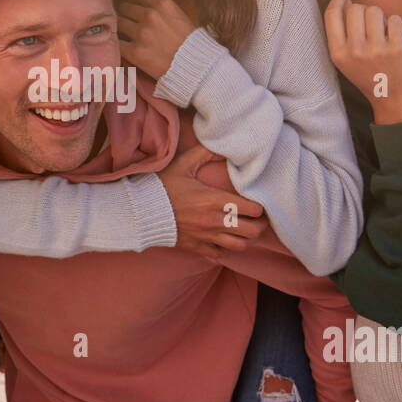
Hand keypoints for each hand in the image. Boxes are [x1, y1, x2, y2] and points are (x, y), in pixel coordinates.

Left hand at [118, 0, 196, 80]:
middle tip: (126, 23)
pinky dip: (119, 45)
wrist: (197, 68)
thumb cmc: (191, 44)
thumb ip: (161, 9)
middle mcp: (151, 15)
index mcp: (163, 3)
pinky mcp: (135, 52)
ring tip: (125, 35)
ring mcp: (142, 33)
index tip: (131, 8)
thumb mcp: (180, 16)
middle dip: (124, 14)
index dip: (132, 0)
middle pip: (125, 7)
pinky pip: (118, 43)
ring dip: (120, 29)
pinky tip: (124, 48)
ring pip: (119, 23)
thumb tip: (142, 7)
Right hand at [156, 144, 267, 258]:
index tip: (257, 203)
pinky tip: (225, 239)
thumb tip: (224, 146)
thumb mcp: (184, 164)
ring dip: (246, 238)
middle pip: (252, 231)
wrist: (141, 211)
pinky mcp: (197, 247)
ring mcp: (207, 237)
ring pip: (240, 246)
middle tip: (257, 218)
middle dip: (259, 225)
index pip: (253, 209)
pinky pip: (221, 255)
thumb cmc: (163, 187)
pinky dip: (227, 249)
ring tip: (245, 230)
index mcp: (215, 200)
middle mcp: (214, 221)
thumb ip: (205, 153)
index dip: (259, 207)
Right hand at [322, 0, 401, 124]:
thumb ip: (342, 32)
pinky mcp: (398, 47)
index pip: (332, 15)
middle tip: (371, 28)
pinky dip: (396, 26)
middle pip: (355, 8)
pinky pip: (394, 19)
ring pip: (375, 11)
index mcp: (338, 53)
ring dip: (380, 18)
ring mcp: (377, 49)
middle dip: (364, 12)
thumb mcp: (346, 60)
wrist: (393, 99)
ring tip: (383, 35)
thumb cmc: (370, 76)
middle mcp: (354, 51)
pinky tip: (395, 41)